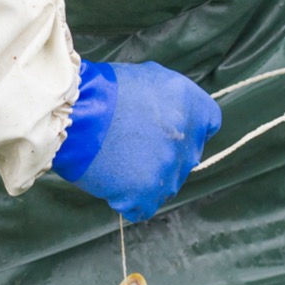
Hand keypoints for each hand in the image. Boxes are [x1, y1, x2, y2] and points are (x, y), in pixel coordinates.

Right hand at [51, 60, 220, 223]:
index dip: (189, 129)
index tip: (169, 131)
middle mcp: (187, 141)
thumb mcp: (149, 77)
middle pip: (186, 158)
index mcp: (191, 106)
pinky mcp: (146, 194)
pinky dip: (129, 200)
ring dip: (147, 178)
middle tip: (135, 147)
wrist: (75, 113)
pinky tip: (113, 184)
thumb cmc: (103, 90)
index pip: (209, 125)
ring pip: (166, 185)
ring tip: (117, 164)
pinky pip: (143, 207)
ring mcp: (168, 171)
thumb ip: (171, 99)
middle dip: (165, 154)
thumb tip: (173, 115)